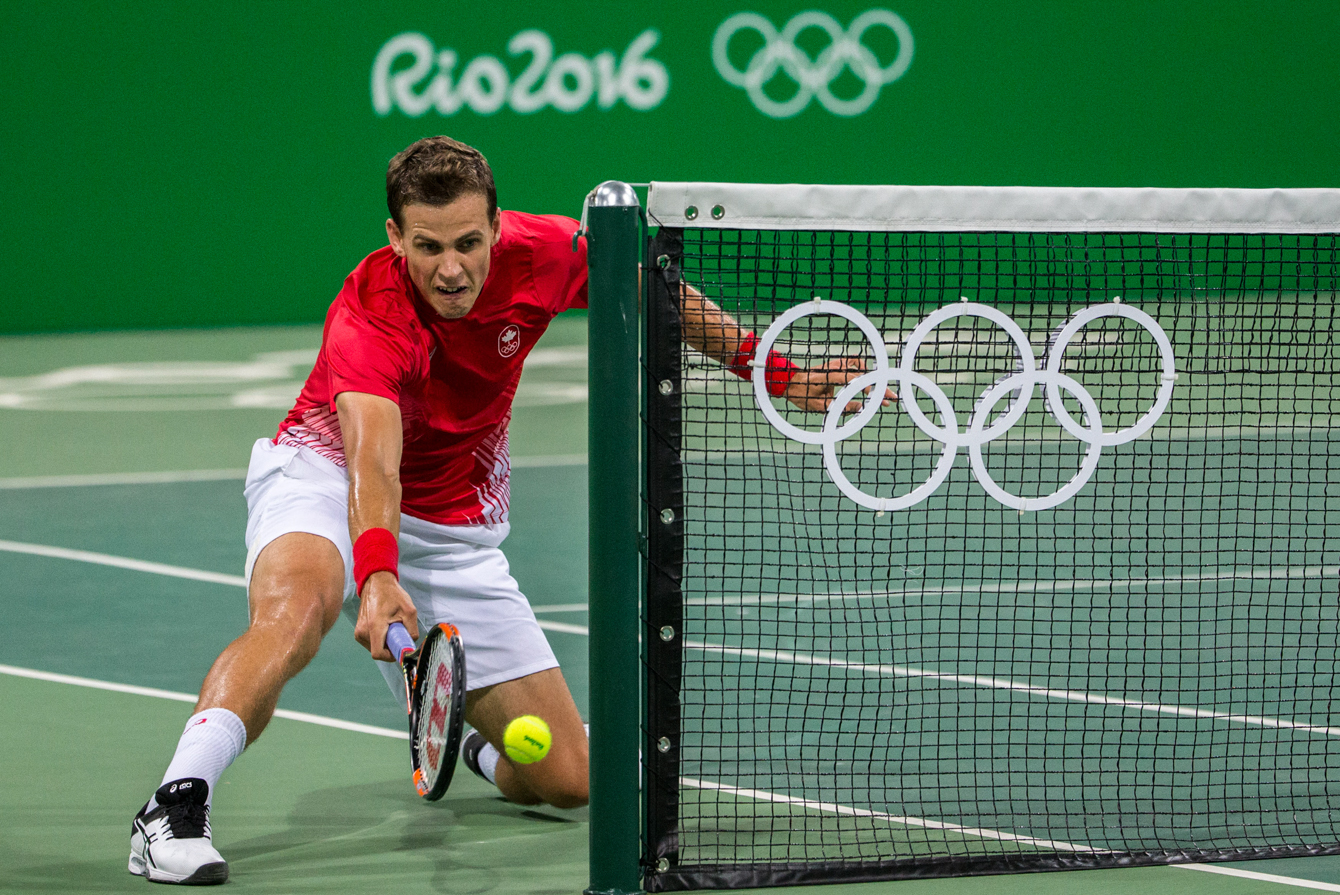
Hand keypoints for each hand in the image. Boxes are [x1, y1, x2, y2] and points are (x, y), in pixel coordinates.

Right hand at [353, 571, 418, 661]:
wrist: (377, 583)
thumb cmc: (392, 595)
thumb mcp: (409, 611)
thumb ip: (412, 631)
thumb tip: (410, 646)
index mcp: (374, 626)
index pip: (378, 654)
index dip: (391, 655)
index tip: (399, 649)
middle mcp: (362, 630)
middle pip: (378, 651)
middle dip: (390, 647)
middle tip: (398, 633)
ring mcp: (359, 631)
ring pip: (374, 647)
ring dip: (385, 642)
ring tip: (391, 626)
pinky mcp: (358, 630)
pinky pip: (371, 642)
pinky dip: (380, 638)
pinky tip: (385, 626)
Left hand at [781, 357, 896, 414]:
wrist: (789, 382)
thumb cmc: (802, 394)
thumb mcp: (820, 406)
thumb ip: (841, 407)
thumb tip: (860, 408)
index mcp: (832, 376)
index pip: (858, 381)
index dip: (873, 390)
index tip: (883, 399)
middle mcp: (836, 368)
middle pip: (864, 375)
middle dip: (879, 387)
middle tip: (890, 399)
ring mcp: (836, 365)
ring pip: (861, 367)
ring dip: (872, 378)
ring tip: (880, 392)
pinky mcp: (836, 365)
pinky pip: (854, 364)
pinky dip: (863, 370)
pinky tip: (865, 382)